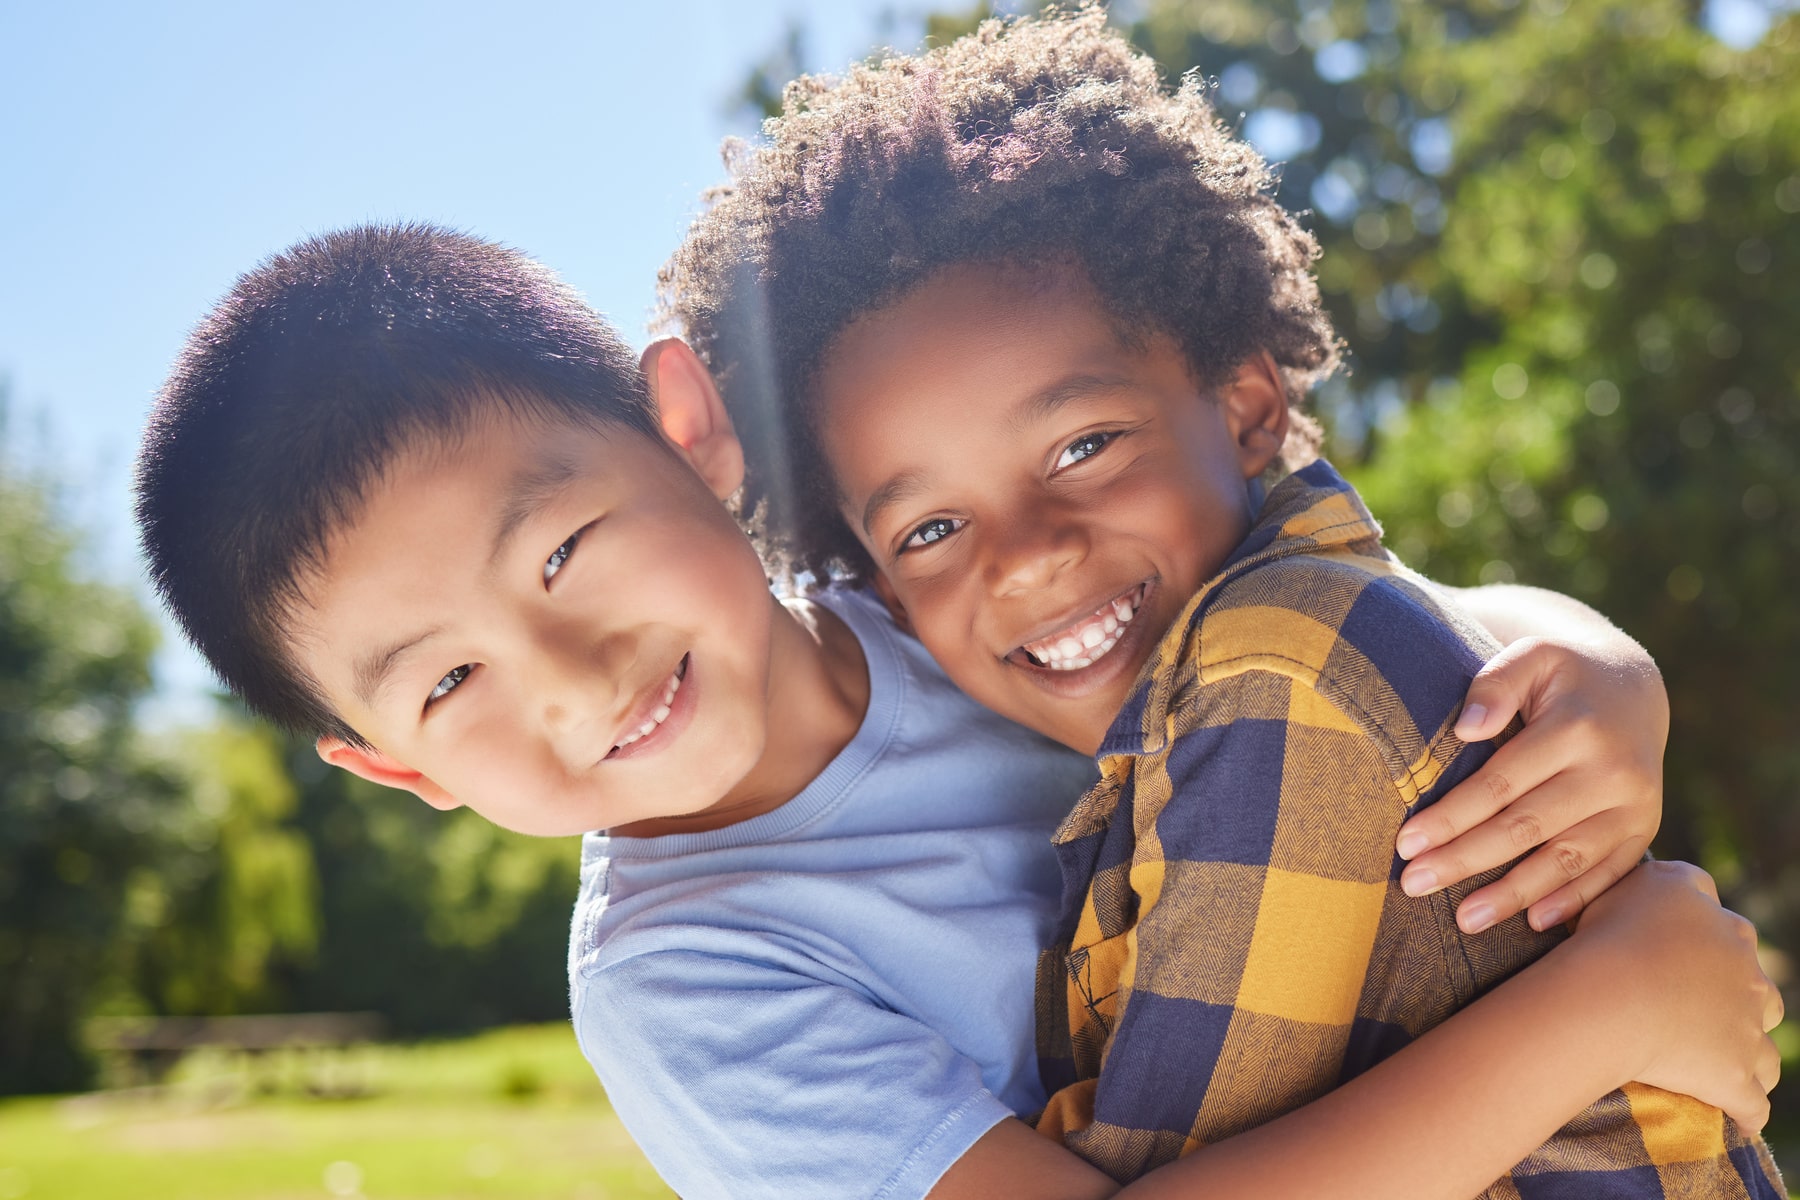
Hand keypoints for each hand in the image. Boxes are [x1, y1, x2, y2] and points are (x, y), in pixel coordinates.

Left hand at [1395, 634, 1665, 932]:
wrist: (1632, 688)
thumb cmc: (1561, 674)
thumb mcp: (1532, 656)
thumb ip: (1496, 684)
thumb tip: (1467, 729)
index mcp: (1577, 729)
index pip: (1500, 783)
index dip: (1451, 817)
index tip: (1405, 843)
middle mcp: (1612, 772)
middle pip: (1525, 827)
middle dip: (1465, 860)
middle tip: (1414, 885)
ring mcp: (1635, 806)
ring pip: (1564, 860)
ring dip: (1512, 894)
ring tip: (1463, 919)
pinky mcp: (1645, 829)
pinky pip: (1607, 873)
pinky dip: (1572, 900)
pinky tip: (1533, 922)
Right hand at [1566, 860, 1782, 1130]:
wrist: (1612, 994)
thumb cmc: (1607, 935)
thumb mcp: (1629, 884)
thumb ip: (1656, 882)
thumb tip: (1659, 884)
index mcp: (1721, 923)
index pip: (1727, 928)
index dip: (1706, 941)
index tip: (1676, 953)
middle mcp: (1745, 971)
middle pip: (1759, 988)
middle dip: (1737, 1000)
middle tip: (1694, 1012)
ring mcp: (1746, 1026)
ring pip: (1764, 1047)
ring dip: (1748, 1055)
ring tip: (1717, 1064)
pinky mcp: (1737, 1075)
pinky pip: (1752, 1102)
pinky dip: (1746, 1110)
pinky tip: (1735, 1118)